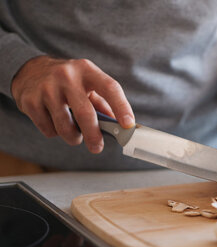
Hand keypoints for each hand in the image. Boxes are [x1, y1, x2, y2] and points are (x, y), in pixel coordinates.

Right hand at [11, 55, 134, 152]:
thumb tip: (120, 126)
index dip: (121, 107)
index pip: (110, 88)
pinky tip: (54, 122)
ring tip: (75, 135)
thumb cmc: (68, 82)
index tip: (128, 125)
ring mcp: (46, 87)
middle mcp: (67, 76)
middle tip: (97, 148)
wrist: (30, 71)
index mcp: (87, 70)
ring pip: (65, 126)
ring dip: (73, 137)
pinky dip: (55, 133)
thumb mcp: (88, 84)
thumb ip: (104, 104)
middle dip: (93, 135)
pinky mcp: (30, 100)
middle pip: (85, 113)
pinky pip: (48, 129)